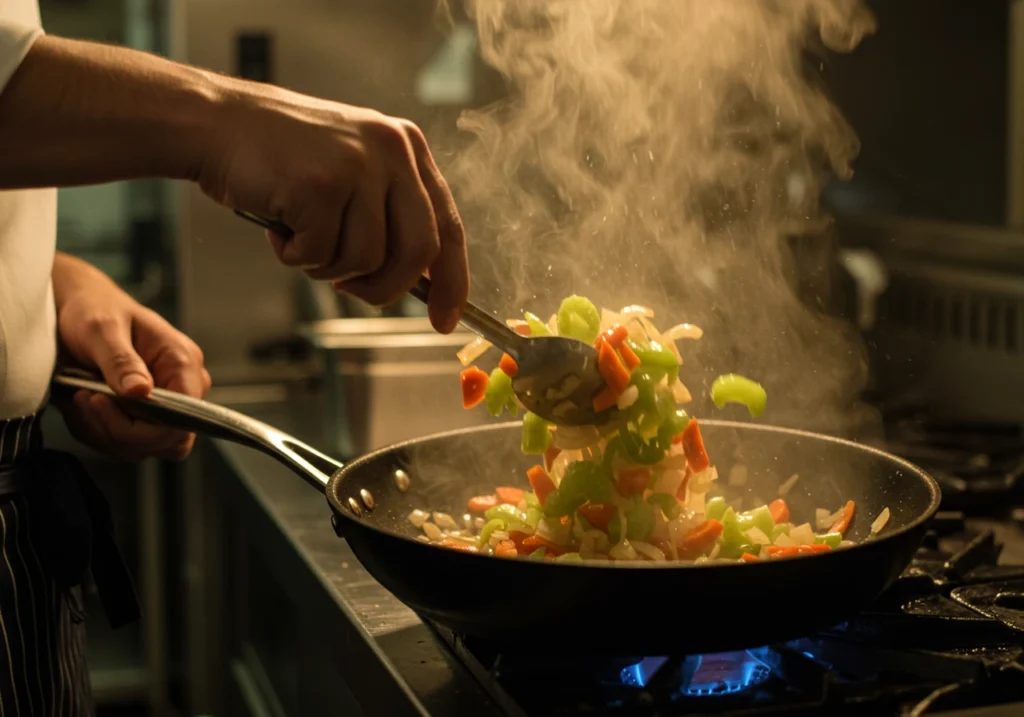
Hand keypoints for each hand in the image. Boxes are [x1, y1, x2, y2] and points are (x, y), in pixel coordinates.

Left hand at [53, 255, 210, 460]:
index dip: (145, 424)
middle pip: (166, 440)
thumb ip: (121, 360)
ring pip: (142, 448)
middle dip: (119, 430)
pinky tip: (84, 405)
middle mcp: (181, 390)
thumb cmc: (95, 310)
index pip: (185, 416)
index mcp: (183, 363)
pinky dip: (96, 433)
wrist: (76, 311)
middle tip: (86, 398)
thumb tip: (141, 392)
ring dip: (102, 431)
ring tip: (81, 396)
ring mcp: (163, 408)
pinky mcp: (142, 420)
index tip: (101, 402)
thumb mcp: (102, 329)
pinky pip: (124, 446)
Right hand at [197, 82, 468, 332]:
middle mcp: (391, 151)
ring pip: (367, 260)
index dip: (452, 281)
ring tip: (300, 237)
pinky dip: (295, 256)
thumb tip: (424, 281)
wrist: (218, 123)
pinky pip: (321, 255)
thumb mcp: (354, 169)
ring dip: (328, 267)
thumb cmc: (283, 158)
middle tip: (352, 291)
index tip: (446, 319)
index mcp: (407, 148)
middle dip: (387, 287)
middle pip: (419, 251)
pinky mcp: (320, 185)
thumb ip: (392, 213)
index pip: (449, 226)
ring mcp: (356, 166)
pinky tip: (278, 226)